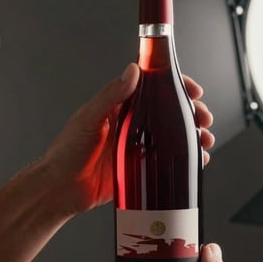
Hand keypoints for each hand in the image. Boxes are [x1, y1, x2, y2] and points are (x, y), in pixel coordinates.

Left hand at [43, 63, 215, 214]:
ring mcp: (136, 147)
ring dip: (191, 137)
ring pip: (171, 137)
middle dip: (189, 113)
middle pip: (167, 112)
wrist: (59, 191)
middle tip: (203, 118)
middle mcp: (130, 125)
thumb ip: (111, 95)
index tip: (192, 90)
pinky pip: (166, 162)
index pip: (151, 88)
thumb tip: (133, 70)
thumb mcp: (89, 119)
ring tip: (204, 141)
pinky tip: (196, 162)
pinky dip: (183, 161)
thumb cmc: (66, 153)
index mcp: (118, 108)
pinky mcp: (138, 170)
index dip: (173, 86)